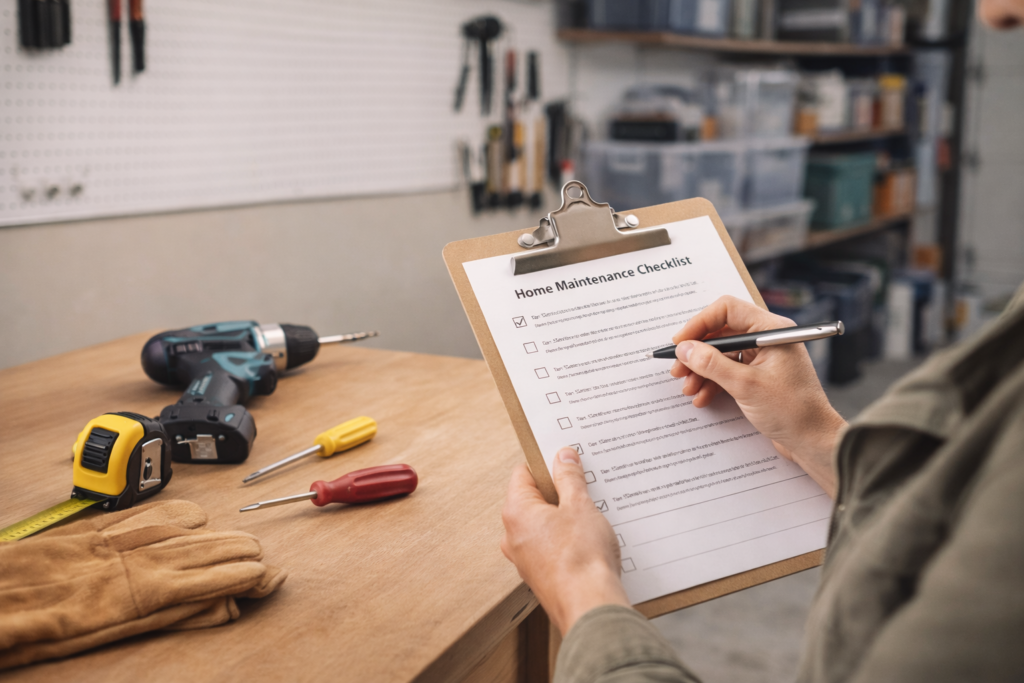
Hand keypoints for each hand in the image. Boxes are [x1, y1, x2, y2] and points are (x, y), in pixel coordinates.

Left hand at [501, 448, 630, 635]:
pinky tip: (589, 541)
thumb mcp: (579, 506)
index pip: (524, 473)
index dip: (546, 463)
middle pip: (534, 499)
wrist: (590, 606)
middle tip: (585, 488)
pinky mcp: (540, 574)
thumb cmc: (581, 558)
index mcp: (516, 512)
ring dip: (565, 517)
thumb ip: (569, 478)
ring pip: (544, 524)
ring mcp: (525, 557)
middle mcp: (513, 535)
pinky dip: (567, 539)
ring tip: (591, 516)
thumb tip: (563, 457)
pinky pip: (551, 546)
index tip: (566, 460)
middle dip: (559, 491)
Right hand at [669, 296, 844, 496]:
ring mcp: (763, 357)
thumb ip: (712, 364)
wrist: (813, 441)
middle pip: (721, 333)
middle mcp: (767, 338)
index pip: (727, 310)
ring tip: (688, 388)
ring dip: (702, 370)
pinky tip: (702, 396)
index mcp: (772, 330)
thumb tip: (685, 349)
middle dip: (697, 352)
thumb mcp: (745, 386)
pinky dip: (713, 382)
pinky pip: (729, 370)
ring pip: (722, 354)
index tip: (681, 343)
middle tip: (678, 369)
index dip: (699, 324)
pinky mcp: (759, 376)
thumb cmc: (792, 411)